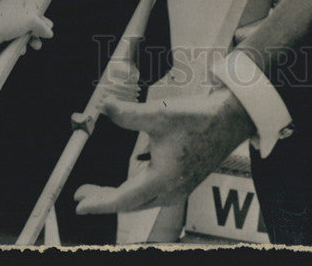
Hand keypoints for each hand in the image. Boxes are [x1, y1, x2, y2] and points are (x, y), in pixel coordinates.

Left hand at [0, 0, 53, 60]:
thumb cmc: (9, 21)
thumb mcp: (31, 21)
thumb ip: (42, 26)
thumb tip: (49, 32)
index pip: (36, 3)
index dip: (42, 15)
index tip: (48, 25)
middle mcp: (12, 2)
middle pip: (30, 16)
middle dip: (37, 30)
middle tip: (44, 37)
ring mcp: (5, 14)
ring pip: (22, 26)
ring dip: (30, 37)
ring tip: (36, 46)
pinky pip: (13, 32)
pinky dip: (19, 40)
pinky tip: (22, 49)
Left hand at [73, 85, 253, 214]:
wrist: (232, 118)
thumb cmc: (200, 117)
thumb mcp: (160, 113)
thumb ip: (128, 114)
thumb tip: (103, 107)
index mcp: (163, 179)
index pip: (122, 199)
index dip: (98, 202)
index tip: (79, 203)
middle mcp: (171, 190)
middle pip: (130, 204)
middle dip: (104, 200)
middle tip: (83, 195)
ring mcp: (180, 187)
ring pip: (142, 201)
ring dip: (120, 196)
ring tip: (100, 190)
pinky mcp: (185, 181)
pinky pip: (154, 193)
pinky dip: (136, 190)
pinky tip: (132, 178)